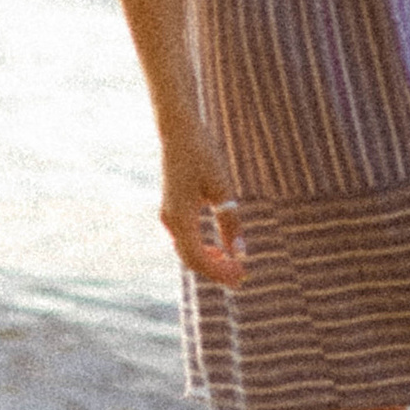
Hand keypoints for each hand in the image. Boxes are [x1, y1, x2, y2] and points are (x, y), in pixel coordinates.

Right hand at [160, 126, 246, 288]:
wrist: (178, 131)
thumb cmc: (201, 156)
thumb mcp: (221, 189)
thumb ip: (230, 223)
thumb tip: (241, 254)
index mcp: (180, 217)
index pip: (198, 258)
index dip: (219, 272)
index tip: (241, 276)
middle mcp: (170, 221)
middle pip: (190, 259)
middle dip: (215, 271)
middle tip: (240, 277)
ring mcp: (169, 215)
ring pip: (187, 251)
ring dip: (208, 261)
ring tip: (232, 265)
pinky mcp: (172, 209)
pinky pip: (185, 239)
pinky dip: (201, 249)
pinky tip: (218, 249)